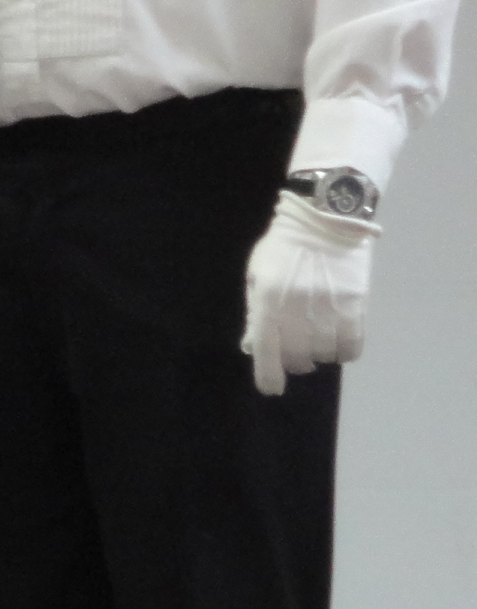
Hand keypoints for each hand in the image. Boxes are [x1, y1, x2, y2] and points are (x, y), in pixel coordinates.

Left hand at [241, 194, 375, 396]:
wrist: (325, 219)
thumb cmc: (282, 247)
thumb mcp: (257, 275)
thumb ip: (254, 311)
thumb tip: (253, 346)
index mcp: (268, 300)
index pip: (266, 350)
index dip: (268, 376)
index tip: (271, 389)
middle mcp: (298, 309)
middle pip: (297, 356)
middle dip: (294, 363)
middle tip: (295, 357)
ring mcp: (330, 308)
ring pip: (325, 354)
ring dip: (319, 355)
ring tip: (316, 343)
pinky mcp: (356, 305)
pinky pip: (352, 345)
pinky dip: (344, 352)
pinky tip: (338, 344)